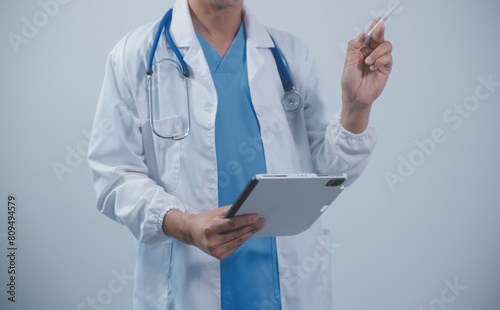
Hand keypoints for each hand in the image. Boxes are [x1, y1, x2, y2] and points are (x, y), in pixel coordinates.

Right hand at [162, 205, 264, 259]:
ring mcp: (214, 251)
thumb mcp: (215, 213)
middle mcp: (211, 241)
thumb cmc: (205, 220)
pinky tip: (249, 233)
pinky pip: (235, 247)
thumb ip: (230, 211)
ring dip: (250, 233)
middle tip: (261, 221)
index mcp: (209, 228)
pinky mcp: (218, 256)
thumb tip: (248, 211)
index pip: (231, 224)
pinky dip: (242, 240)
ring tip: (258, 226)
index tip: (256, 216)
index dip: (245, 221)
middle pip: (236, 234)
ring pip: (237, 242)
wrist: (192, 233)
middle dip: (251, 227)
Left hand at [341, 17, 392, 132]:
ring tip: (368, 63)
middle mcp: (371, 52)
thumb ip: (354, 47)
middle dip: (380, 31)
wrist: (355, 97)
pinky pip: (388, 57)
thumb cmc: (349, 81)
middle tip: (379, 28)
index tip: (378, 20)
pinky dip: (380, 61)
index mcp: (361, 49)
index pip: (369, 35)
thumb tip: (361, 34)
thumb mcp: (348, 62)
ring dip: (377, 52)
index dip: (374, 26)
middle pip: (380, 37)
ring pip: (386, 45)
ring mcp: (379, 59)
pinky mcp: (385, 67)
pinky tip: (373, 68)